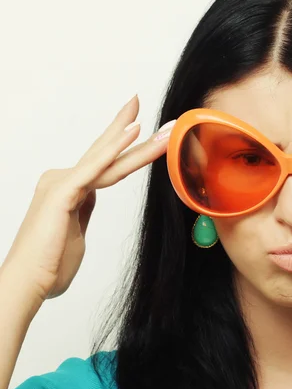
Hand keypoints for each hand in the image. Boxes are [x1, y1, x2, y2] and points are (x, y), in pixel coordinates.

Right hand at [2, 95, 174, 302]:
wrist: (29, 282)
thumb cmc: (51, 264)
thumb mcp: (76, 231)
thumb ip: (83, 211)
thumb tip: (90, 201)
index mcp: (70, 189)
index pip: (104, 161)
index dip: (122, 143)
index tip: (139, 125)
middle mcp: (65, 180)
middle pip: (106, 152)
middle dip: (129, 128)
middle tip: (146, 105)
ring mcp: (63, 184)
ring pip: (109, 161)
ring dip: (139, 142)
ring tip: (165, 127)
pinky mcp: (63, 193)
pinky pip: (96, 168)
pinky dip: (115, 150)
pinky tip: (134, 131)